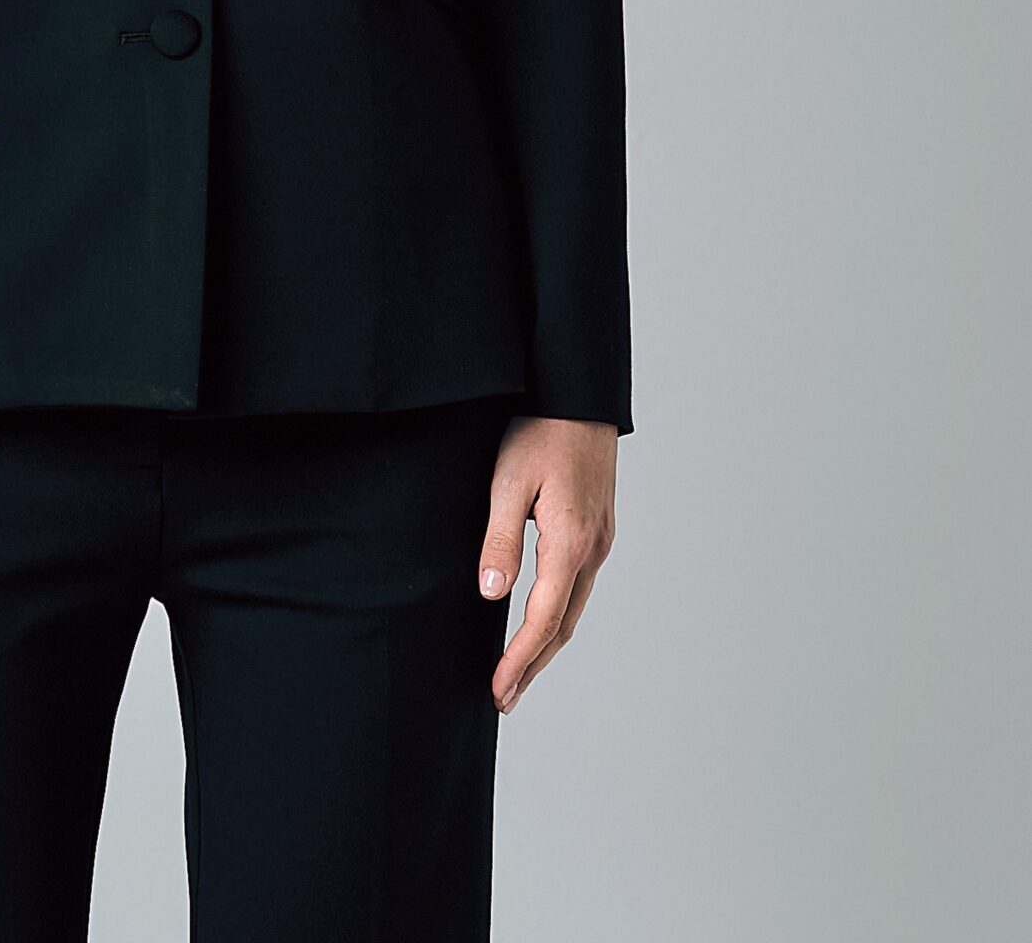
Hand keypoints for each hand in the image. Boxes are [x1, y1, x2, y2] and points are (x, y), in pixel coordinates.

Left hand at [477, 414, 616, 713]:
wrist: (580, 394)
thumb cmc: (540, 430)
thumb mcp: (508, 481)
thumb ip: (500, 540)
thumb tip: (492, 595)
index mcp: (570, 542)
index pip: (543, 619)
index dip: (520, 660)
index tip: (499, 690)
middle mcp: (593, 548)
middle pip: (564, 625)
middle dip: (533, 665)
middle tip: (505, 698)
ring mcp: (600, 540)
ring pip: (574, 607)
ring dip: (546, 643)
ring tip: (518, 671)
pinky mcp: (598, 528)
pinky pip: (578, 585)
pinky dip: (558, 614)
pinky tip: (541, 620)